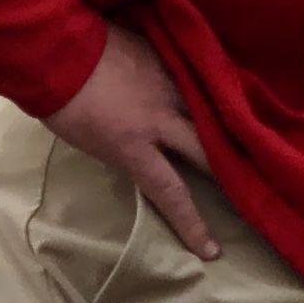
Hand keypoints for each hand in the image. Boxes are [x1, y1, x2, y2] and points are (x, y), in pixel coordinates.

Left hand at [44, 22, 220, 262]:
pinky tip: (217, 95)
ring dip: (223, 127)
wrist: (58, 52)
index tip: (211, 250)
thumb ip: (127, 153)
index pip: (172, 194)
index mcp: (134, 147)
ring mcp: (168, 86)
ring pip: (209, 112)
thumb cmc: (64, 106)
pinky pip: (196, 81)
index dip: (192, 224)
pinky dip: (206, 93)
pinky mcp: (168, 61)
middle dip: (227, 170)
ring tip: (242, 138)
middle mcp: (160, 120)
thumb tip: (147, 157)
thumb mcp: (93, 144)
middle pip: (206, 151)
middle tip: (244, 184)